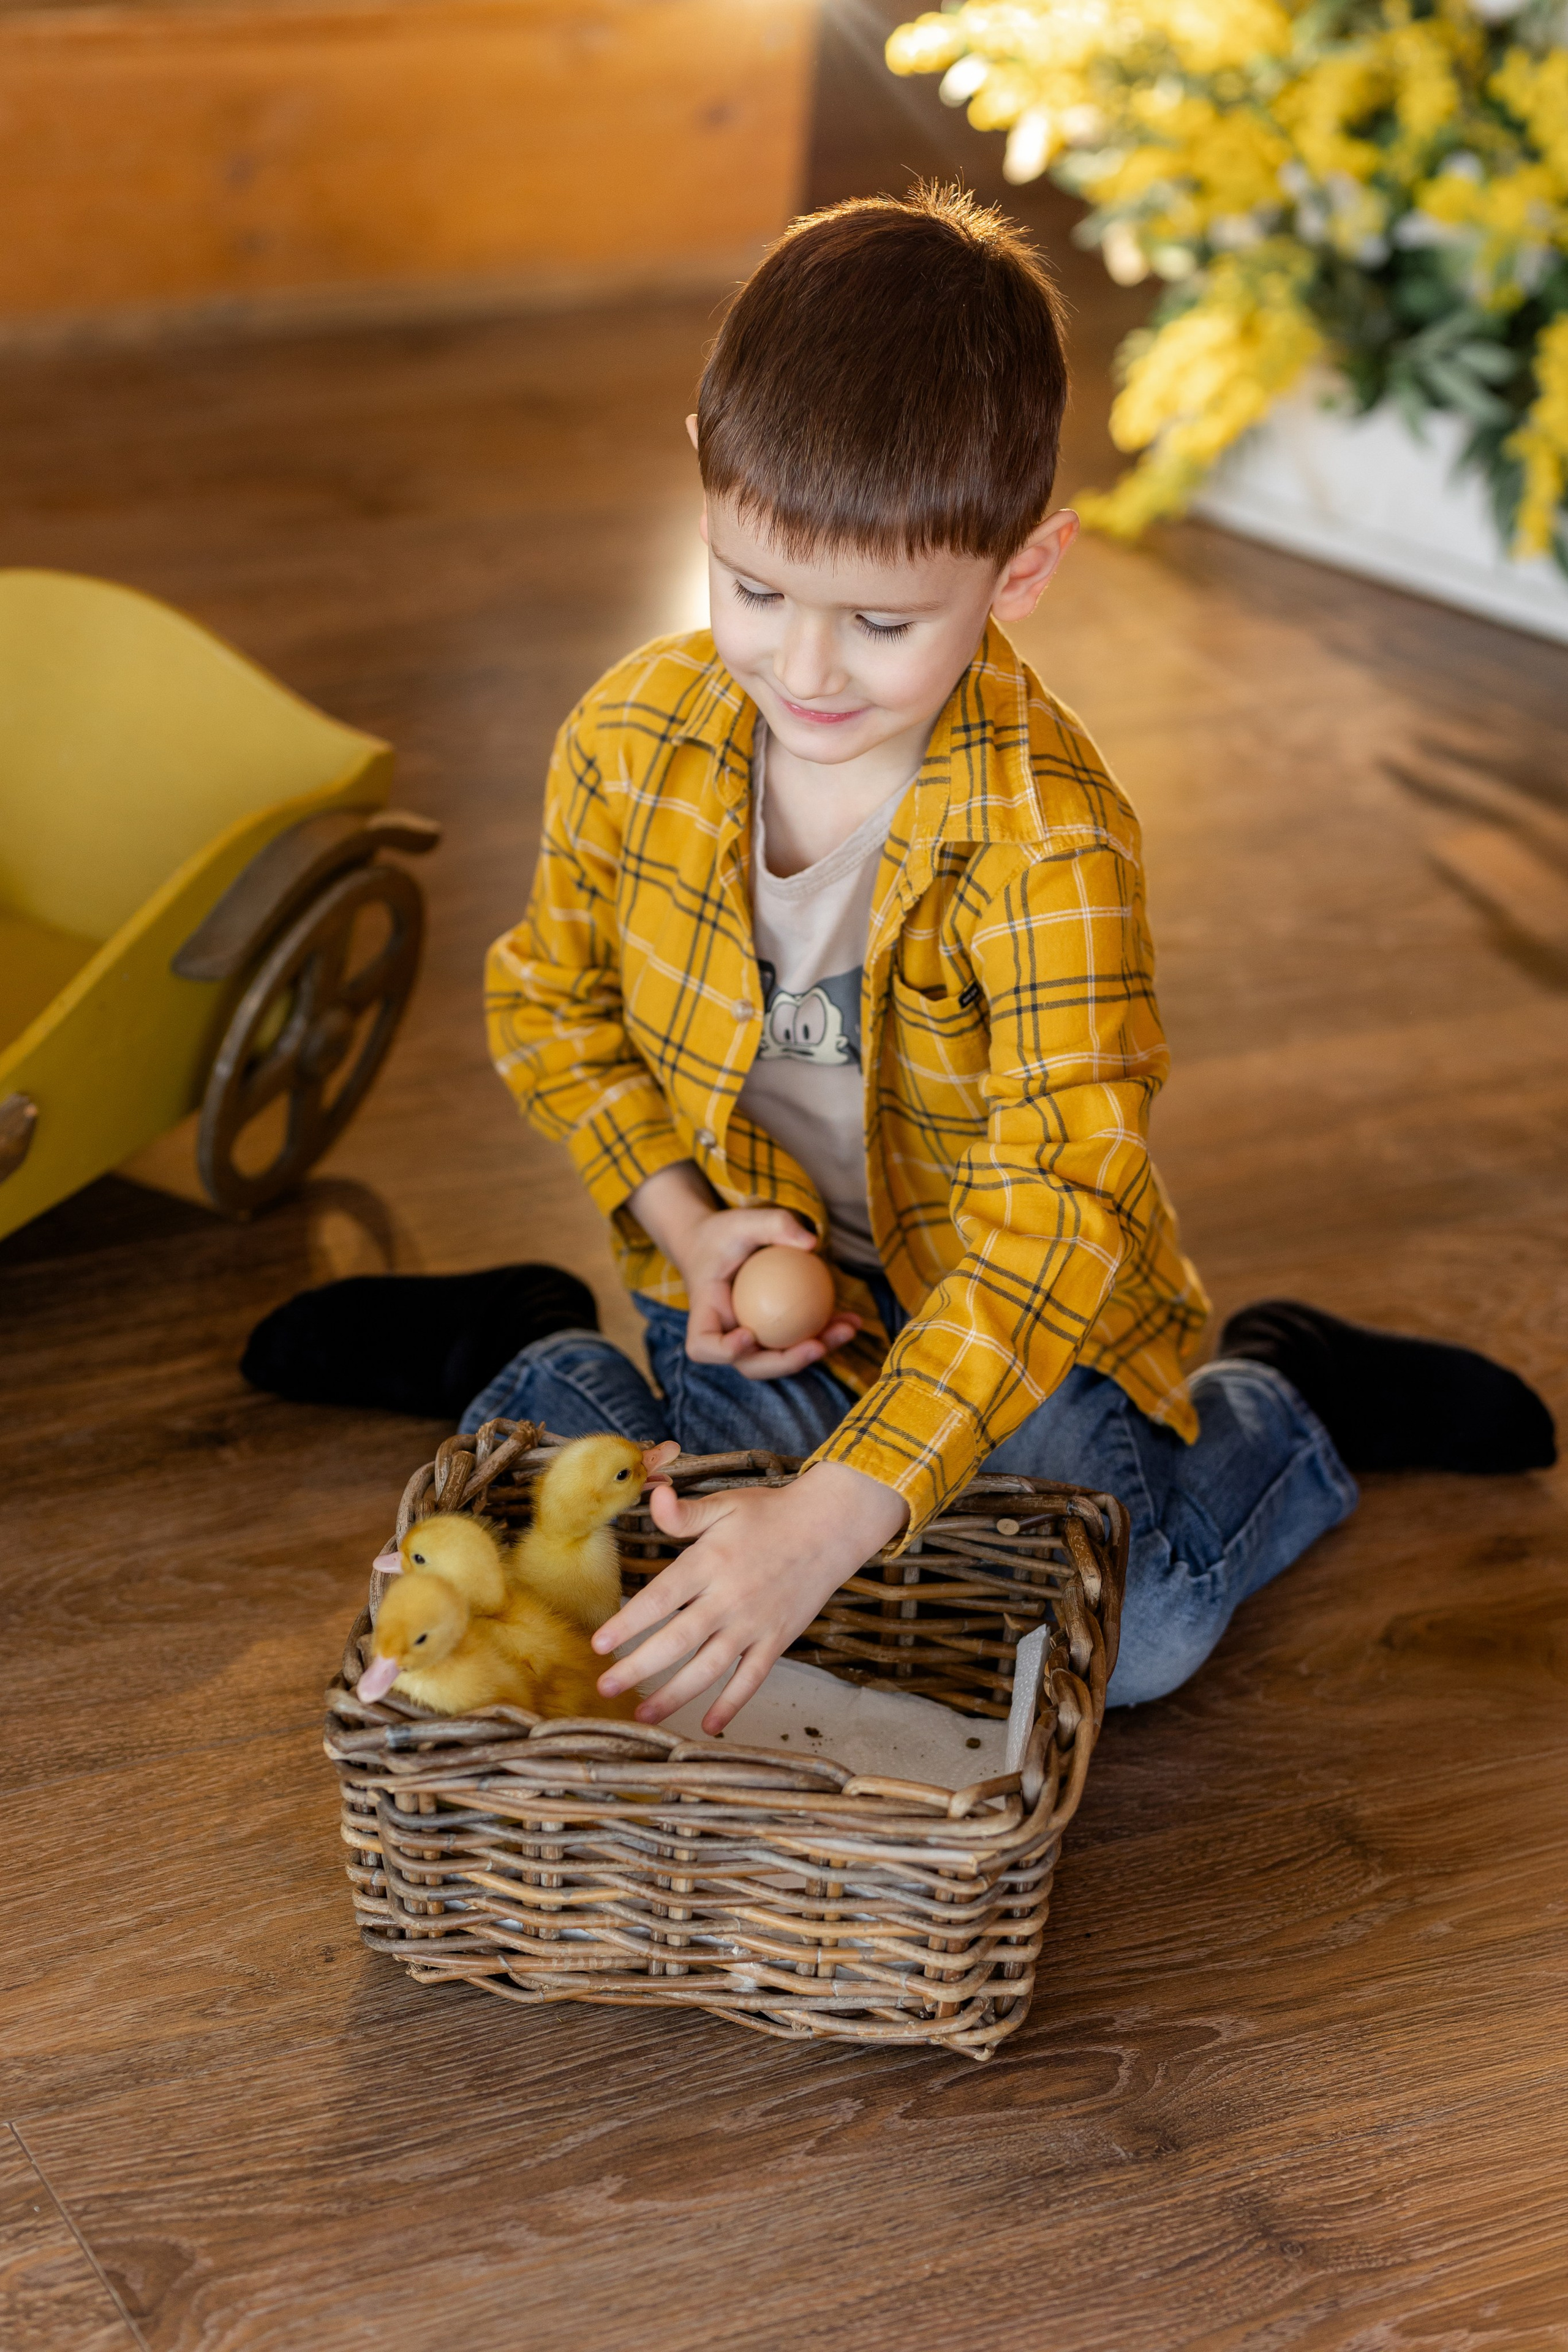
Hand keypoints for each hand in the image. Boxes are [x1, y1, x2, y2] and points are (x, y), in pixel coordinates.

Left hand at [593, 1462, 909, 1731]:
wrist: (832, 1526)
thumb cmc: (771, 1513)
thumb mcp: (725, 1503)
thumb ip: (684, 1512)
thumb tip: (652, 1496)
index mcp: (711, 1561)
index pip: (660, 1598)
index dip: (628, 1623)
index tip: (598, 1644)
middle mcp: (730, 1597)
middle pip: (677, 1640)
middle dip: (638, 1667)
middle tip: (604, 1686)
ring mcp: (755, 1623)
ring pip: (709, 1667)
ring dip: (674, 1694)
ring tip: (641, 1714)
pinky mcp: (777, 1640)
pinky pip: (751, 1679)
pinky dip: (731, 1704)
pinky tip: (708, 1725)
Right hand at [626, 1163, 857, 1381]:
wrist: (715, 1243)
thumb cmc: (724, 1233)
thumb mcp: (743, 1221)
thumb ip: (775, 1224)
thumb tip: (811, 1243)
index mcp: (707, 1312)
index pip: (703, 1344)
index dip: (724, 1352)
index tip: (749, 1335)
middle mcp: (726, 1333)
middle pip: (749, 1364)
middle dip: (784, 1363)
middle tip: (817, 1346)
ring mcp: (750, 1338)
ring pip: (779, 1358)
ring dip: (815, 1350)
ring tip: (846, 1330)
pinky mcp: (772, 1332)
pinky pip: (796, 1340)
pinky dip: (823, 1334)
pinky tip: (851, 1319)